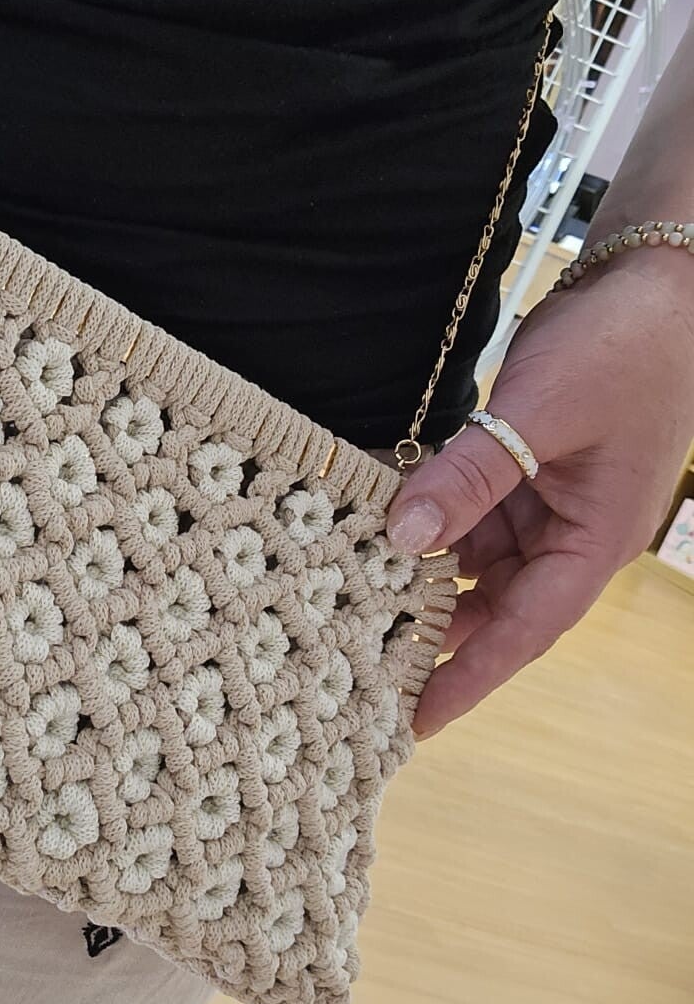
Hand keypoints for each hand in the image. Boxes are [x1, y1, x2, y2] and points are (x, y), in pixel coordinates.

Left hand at [385, 248, 693, 737]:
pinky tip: (371, 523)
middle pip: (490, 606)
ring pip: (471, 558)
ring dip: (417, 572)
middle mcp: (567, 535)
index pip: (519, 633)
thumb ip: (469, 477)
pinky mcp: (522, 466)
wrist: (658, 279)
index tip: (408, 724)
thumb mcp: (537, 415)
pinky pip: (467, 509)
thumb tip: (402, 538)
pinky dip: (425, 517)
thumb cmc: (623, 348)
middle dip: (428, 635)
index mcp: (591, 544)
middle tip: (351, 667)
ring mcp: (545, 500)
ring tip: (344, 600)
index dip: (463, 679)